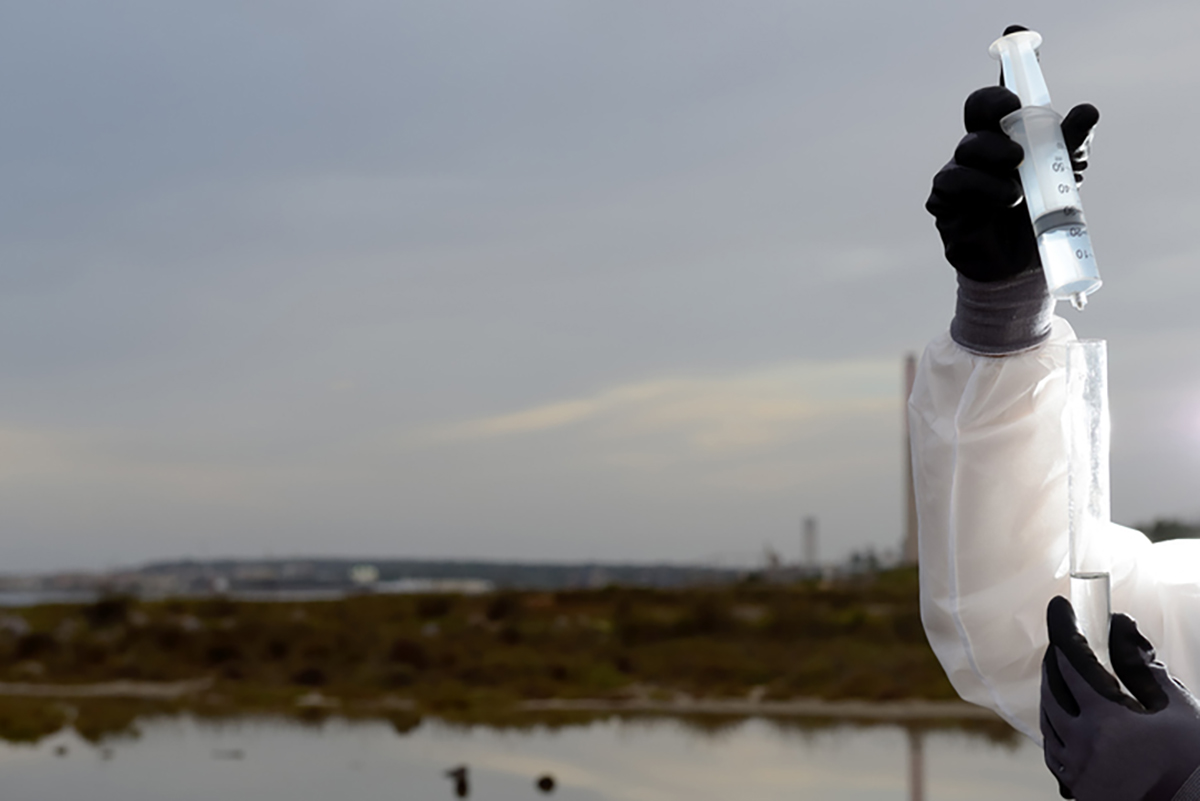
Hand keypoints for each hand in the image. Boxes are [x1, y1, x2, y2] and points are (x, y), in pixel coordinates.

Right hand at [926, 88, 1098, 282]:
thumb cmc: (1038, 214)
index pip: (1000, 98)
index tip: (1015, 57)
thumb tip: (1087, 110)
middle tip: (1015, 113)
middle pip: (977, 108)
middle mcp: (980, 147)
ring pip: (968, 147)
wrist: (1023, 263)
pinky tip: (1005, 200)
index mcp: (1007, 135)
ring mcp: (958, 171)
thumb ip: (1071, 142)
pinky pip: (954, 182)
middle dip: (995, 105)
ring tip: (1019, 186)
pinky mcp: (944, 200)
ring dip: (997, 159)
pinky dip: (983, 188)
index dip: (1003, 78)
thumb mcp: (1062, 175)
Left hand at [1041, 596, 1199, 800]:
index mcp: (1106, 722)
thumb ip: (1142, 665)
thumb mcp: (1174, 708)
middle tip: (1063, 639)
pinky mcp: (1077, 789)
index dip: (1064, 631)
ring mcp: (1076, 772)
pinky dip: (1055, 726)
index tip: (1060, 608)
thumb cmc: (1192, 760)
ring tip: (1063, 671)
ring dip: (1052, 691)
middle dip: (1055, 659)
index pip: (1072, 663)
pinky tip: (1064, 713)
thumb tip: (1120, 627)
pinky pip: (1053, 751)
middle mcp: (1082, 747)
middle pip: (1052, 689)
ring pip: (1048, 721)